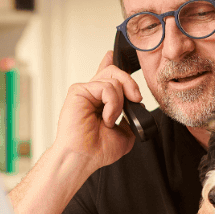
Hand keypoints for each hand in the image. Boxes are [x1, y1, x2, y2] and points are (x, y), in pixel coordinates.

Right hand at [52, 51, 143, 171]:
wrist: (84, 158)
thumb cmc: (98, 150)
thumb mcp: (125, 133)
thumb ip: (131, 117)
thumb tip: (135, 104)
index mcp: (100, 101)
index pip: (105, 75)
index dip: (109, 63)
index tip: (111, 55)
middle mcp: (91, 94)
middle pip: (114, 71)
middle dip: (130, 83)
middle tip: (135, 99)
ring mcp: (85, 91)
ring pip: (114, 79)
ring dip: (119, 103)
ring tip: (111, 120)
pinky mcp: (78, 91)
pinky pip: (106, 86)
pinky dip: (112, 103)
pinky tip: (106, 118)